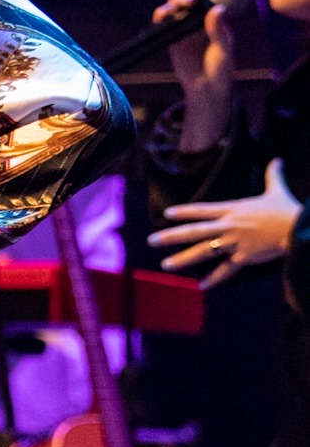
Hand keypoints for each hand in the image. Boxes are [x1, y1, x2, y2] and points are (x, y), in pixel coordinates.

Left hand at [148, 158, 300, 288]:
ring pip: (203, 251)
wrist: (296, 228)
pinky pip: (225, 270)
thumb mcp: (276, 190)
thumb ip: (273, 175)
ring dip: (183, 259)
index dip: (184, 212)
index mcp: (232, 210)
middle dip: (170, 236)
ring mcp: (234, 243)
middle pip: (193, 232)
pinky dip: (214, 279)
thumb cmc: (286, 210)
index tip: (166, 214)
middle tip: (151, 241)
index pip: (202, 210)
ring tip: (165, 265)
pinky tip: (202, 286)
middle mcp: (228, 226)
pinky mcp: (243, 257)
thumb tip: (278, 159)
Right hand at [153, 0, 234, 151]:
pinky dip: (162, 14)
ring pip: (177, 5)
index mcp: (216, 18)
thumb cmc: (220, 70)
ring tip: (183, 4)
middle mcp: (199, 19)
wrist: (203, 89)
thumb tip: (217, 8)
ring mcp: (184, 27)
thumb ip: (218, 31)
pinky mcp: (171, 36)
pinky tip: (164, 13)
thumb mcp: (224, 51)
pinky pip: (164, 21)